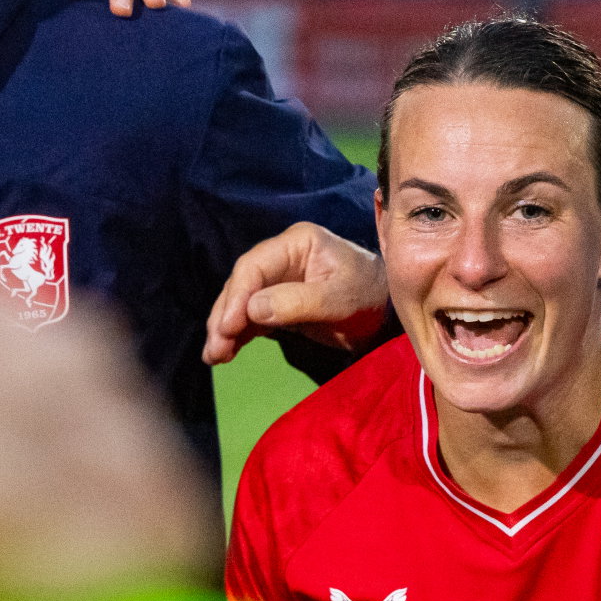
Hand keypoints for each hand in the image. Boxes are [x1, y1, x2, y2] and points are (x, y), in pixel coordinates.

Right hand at [204, 223, 389, 365]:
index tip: (227, 327)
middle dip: (225, 316)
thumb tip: (252, 310)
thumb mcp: (340, 297)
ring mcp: (277, 281)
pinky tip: (224, 354)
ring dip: (225, 329)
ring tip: (214, 356)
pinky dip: (237, 335)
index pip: (254, 266)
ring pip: (241, 303)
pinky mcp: (278, 305)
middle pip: (242, 285)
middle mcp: (281, 258)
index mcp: (296, 243)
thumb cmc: (369, 294)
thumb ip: (298, 302)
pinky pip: (250, 318)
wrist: (387, 312)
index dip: (237, 297)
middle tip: (215, 348)